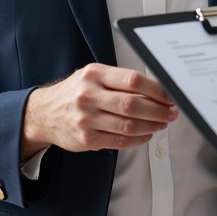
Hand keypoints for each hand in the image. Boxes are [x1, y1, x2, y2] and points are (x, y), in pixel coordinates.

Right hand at [21, 63, 177, 155]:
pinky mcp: (86, 139)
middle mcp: (88, 96)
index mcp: (94, 75)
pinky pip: (119, 140)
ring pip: (128, 125)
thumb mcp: (93, 76)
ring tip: (162, 123)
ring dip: (151, 126)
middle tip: (171, 112)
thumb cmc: (75, 92)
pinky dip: (138, 139)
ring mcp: (86, 119)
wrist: (44, 113)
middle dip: (158, 110)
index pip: (132, 80)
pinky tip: (146, 134)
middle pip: (132, 104)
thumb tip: (157, 89)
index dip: (156, 89)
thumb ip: (120, 80)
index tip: (170, 95)